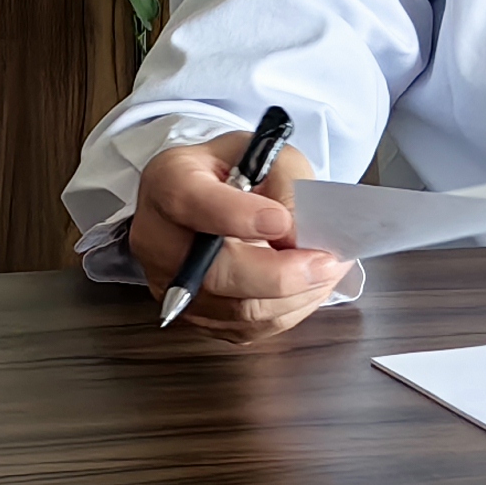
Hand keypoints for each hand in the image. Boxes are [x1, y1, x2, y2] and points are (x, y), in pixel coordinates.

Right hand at [127, 128, 342, 339]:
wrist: (220, 195)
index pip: (189, 202)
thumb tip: (305, 239)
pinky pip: (246, 328)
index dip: (235, 216)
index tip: (281, 221)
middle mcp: (158, 237)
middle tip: (325, 262)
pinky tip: (309, 289)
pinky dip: (286, 312)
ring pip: (235, 309)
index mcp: (168, 181)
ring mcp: (171, 284)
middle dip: (279, 274)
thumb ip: (287, 188)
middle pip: (213, 273)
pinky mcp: (194, 315)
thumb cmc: (243, 171)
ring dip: (293, 297)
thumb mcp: (269, 156)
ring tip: (327, 273)